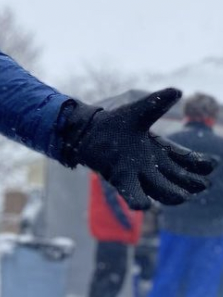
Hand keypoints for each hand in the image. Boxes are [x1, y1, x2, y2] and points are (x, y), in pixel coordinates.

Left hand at [60, 88, 216, 208]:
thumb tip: (177, 91)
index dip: (199, 164)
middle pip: (176, 178)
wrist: (87, 130)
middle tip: (203, 185)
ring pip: (159, 189)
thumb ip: (156, 104)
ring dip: (171, 194)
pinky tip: (143, 205)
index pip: (185, 159)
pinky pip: (131, 193)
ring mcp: (136, 174)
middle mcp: (151, 165)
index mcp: (160, 150)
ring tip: (182, 197)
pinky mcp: (119, 178)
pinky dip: (137, 200)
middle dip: (190, 183)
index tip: (212, 164)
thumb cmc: (115, 122)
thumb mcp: (139, 112)